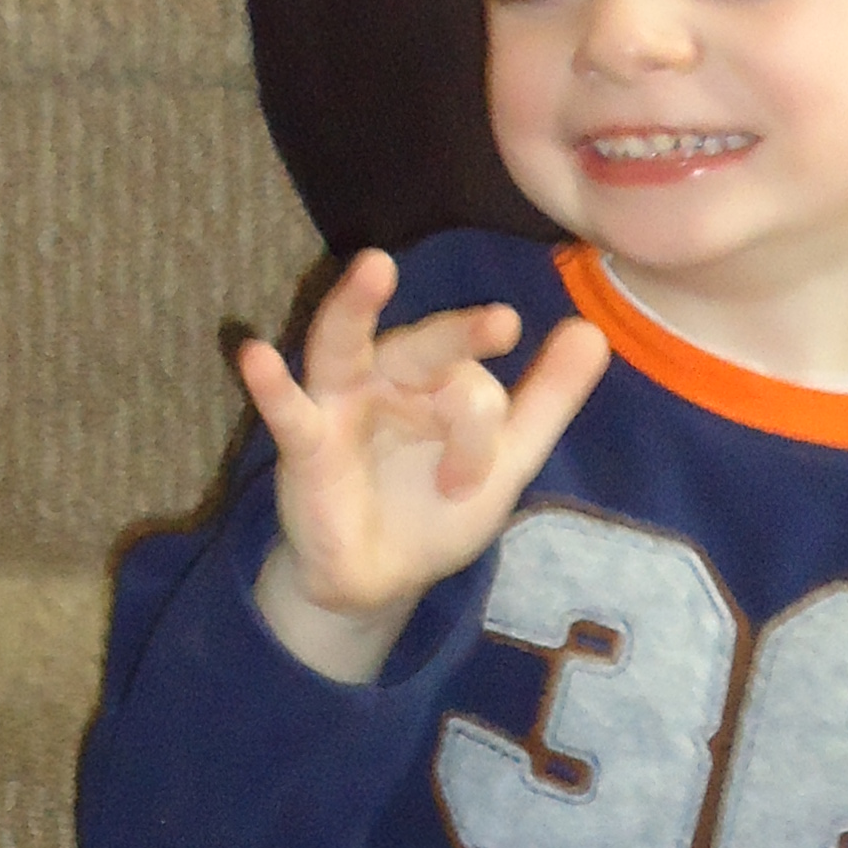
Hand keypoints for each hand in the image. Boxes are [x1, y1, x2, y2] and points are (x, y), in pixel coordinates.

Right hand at [243, 254, 607, 682]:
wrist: (378, 581)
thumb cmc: (435, 509)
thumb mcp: (504, 460)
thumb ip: (547, 398)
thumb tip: (593, 330)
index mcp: (437, 379)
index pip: (471, 384)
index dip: (479, 433)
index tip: (471, 480)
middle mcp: (387, 376)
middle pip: (422, 346)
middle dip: (457, 336)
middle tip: (500, 324)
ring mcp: (340, 402)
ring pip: (348, 346)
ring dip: (355, 306)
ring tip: (375, 266)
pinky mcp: (304, 442)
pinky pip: (287, 409)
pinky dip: (270, 384)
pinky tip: (254, 355)